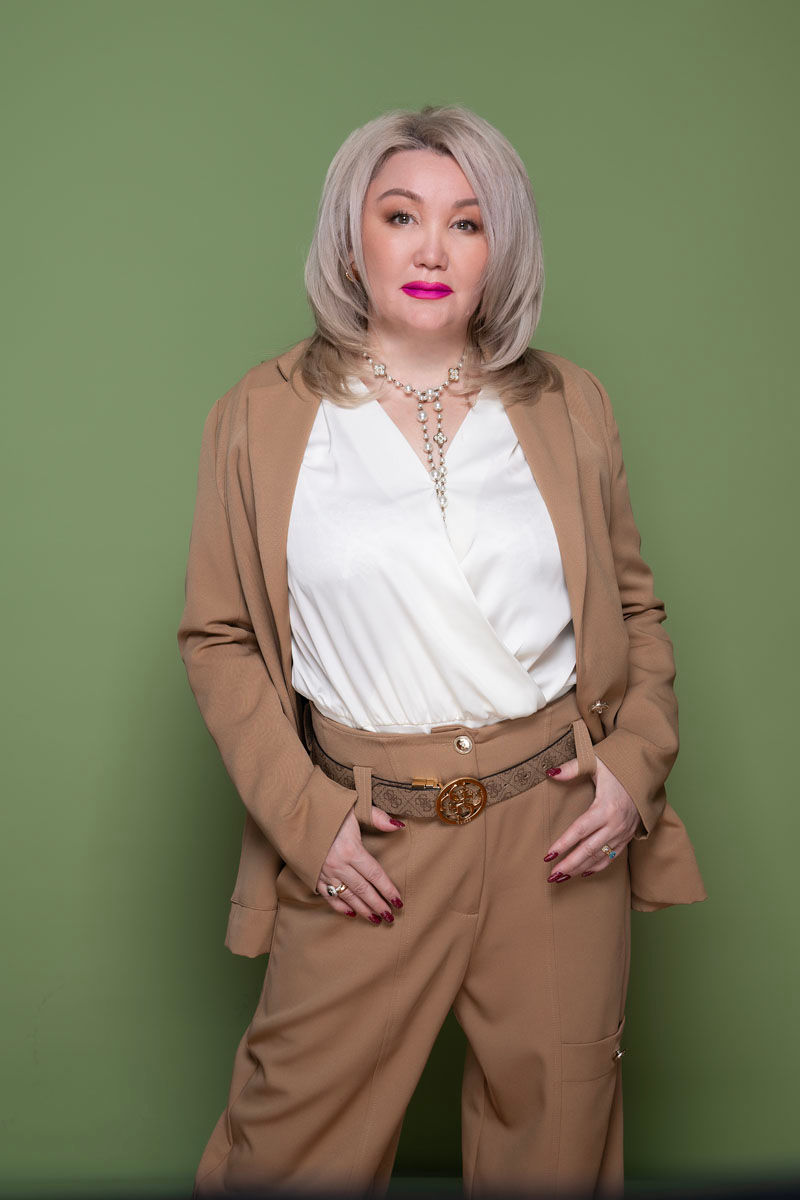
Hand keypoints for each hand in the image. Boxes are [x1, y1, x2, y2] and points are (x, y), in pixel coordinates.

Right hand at [316, 804, 404, 922]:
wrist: (294, 812)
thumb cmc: (327, 808)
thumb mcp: (354, 809)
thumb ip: (378, 818)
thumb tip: (399, 826)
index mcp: (350, 849)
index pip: (375, 874)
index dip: (388, 889)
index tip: (398, 901)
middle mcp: (338, 865)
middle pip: (363, 890)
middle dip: (378, 905)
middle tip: (390, 918)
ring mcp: (324, 872)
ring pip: (347, 896)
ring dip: (363, 910)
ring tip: (375, 920)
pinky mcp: (312, 875)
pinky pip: (328, 896)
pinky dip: (340, 906)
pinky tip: (351, 913)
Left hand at [543, 755, 640, 878]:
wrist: (646, 774)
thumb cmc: (619, 767)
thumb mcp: (596, 762)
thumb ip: (572, 768)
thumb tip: (550, 773)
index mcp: (606, 807)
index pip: (580, 830)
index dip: (563, 844)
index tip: (548, 855)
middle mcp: (615, 823)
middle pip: (588, 849)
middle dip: (569, 864)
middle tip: (552, 876)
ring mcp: (623, 832)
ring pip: (599, 856)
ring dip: (580, 868)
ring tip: (562, 878)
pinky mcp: (628, 836)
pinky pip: (612, 857)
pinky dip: (598, 866)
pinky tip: (583, 872)